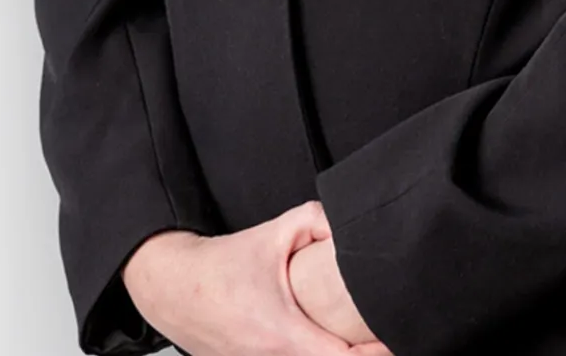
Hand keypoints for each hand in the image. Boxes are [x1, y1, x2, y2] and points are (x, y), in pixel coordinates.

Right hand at [121, 201, 390, 355]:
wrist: (174, 288)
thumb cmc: (220, 267)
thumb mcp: (271, 234)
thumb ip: (314, 222)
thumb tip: (347, 227)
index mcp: (285, 335)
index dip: (376, 352)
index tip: (392, 336)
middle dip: (359, 353)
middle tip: (376, 334)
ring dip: (333, 354)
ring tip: (350, 336)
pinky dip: (310, 353)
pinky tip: (319, 338)